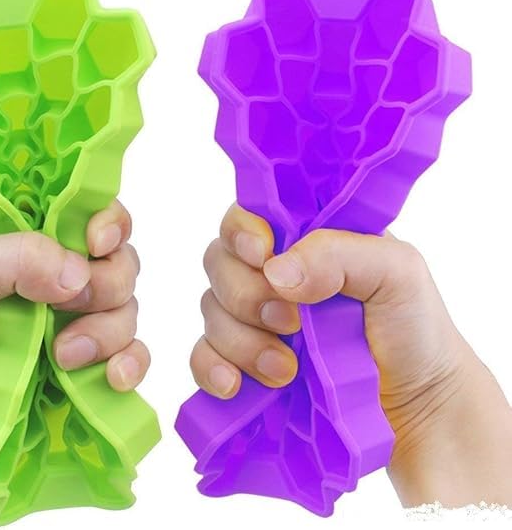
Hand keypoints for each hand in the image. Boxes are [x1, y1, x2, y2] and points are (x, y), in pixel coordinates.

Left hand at [0, 200, 148, 504]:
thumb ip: (14, 256)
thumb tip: (77, 273)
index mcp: (33, 241)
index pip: (90, 214)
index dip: (107, 222)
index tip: (95, 243)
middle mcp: (61, 278)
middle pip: (121, 262)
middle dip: (107, 284)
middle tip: (71, 305)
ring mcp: (78, 323)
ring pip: (127, 310)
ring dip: (108, 332)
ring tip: (63, 357)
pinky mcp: (88, 366)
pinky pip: (132, 356)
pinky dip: (131, 364)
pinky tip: (113, 378)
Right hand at [192, 203, 511, 506]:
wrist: (416, 403)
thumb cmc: (411, 326)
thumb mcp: (396, 272)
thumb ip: (337, 254)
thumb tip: (275, 270)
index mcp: (302, 240)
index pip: (247, 217)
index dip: (243, 232)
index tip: (262, 255)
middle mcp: (270, 275)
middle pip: (219, 263)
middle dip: (248, 295)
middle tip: (291, 324)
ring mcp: (253, 321)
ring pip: (211, 312)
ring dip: (242, 341)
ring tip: (286, 369)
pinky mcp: (243, 364)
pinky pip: (203, 358)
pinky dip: (212, 368)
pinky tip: (235, 385)